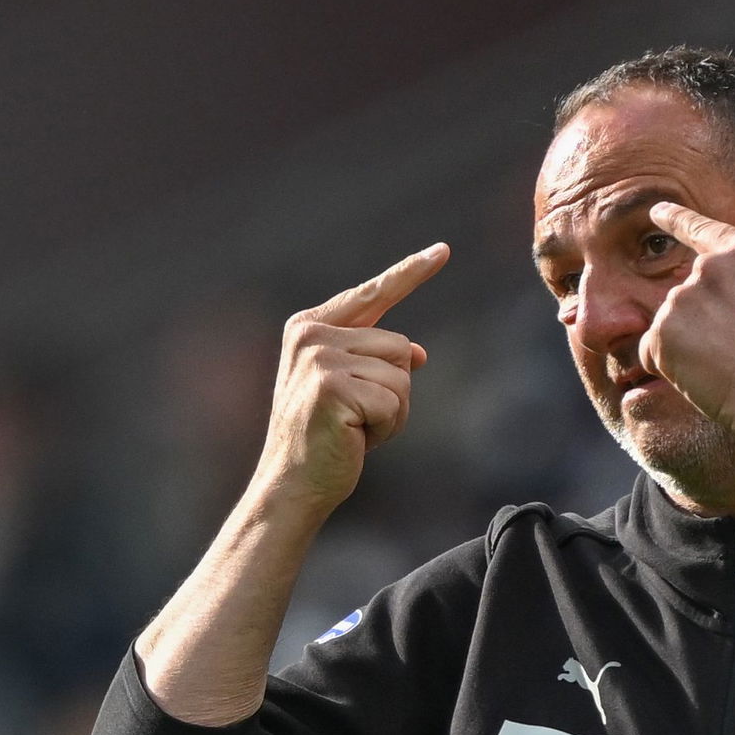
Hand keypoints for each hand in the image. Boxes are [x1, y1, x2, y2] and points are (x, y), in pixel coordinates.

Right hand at [259, 243, 448, 507]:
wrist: (292, 484)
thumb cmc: (324, 439)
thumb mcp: (351, 391)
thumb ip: (375, 362)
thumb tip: (417, 352)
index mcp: (310, 327)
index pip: (372, 294)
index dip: (410, 273)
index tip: (443, 250)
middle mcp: (311, 336)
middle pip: (399, 346)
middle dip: (394, 390)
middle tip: (356, 418)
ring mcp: (319, 359)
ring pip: (402, 375)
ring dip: (392, 412)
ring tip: (354, 428)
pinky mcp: (332, 387)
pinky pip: (395, 402)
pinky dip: (387, 428)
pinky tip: (355, 438)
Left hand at [639, 201, 734, 449]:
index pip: (702, 229)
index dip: (677, 218)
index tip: (656, 211)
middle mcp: (706, 270)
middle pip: (694, 293)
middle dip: (707, 319)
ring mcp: (681, 303)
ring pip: (675, 324)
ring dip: (691, 343)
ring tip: (727, 366)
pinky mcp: (661, 337)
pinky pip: (654, 352)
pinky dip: (669, 366)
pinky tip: (701, 378)